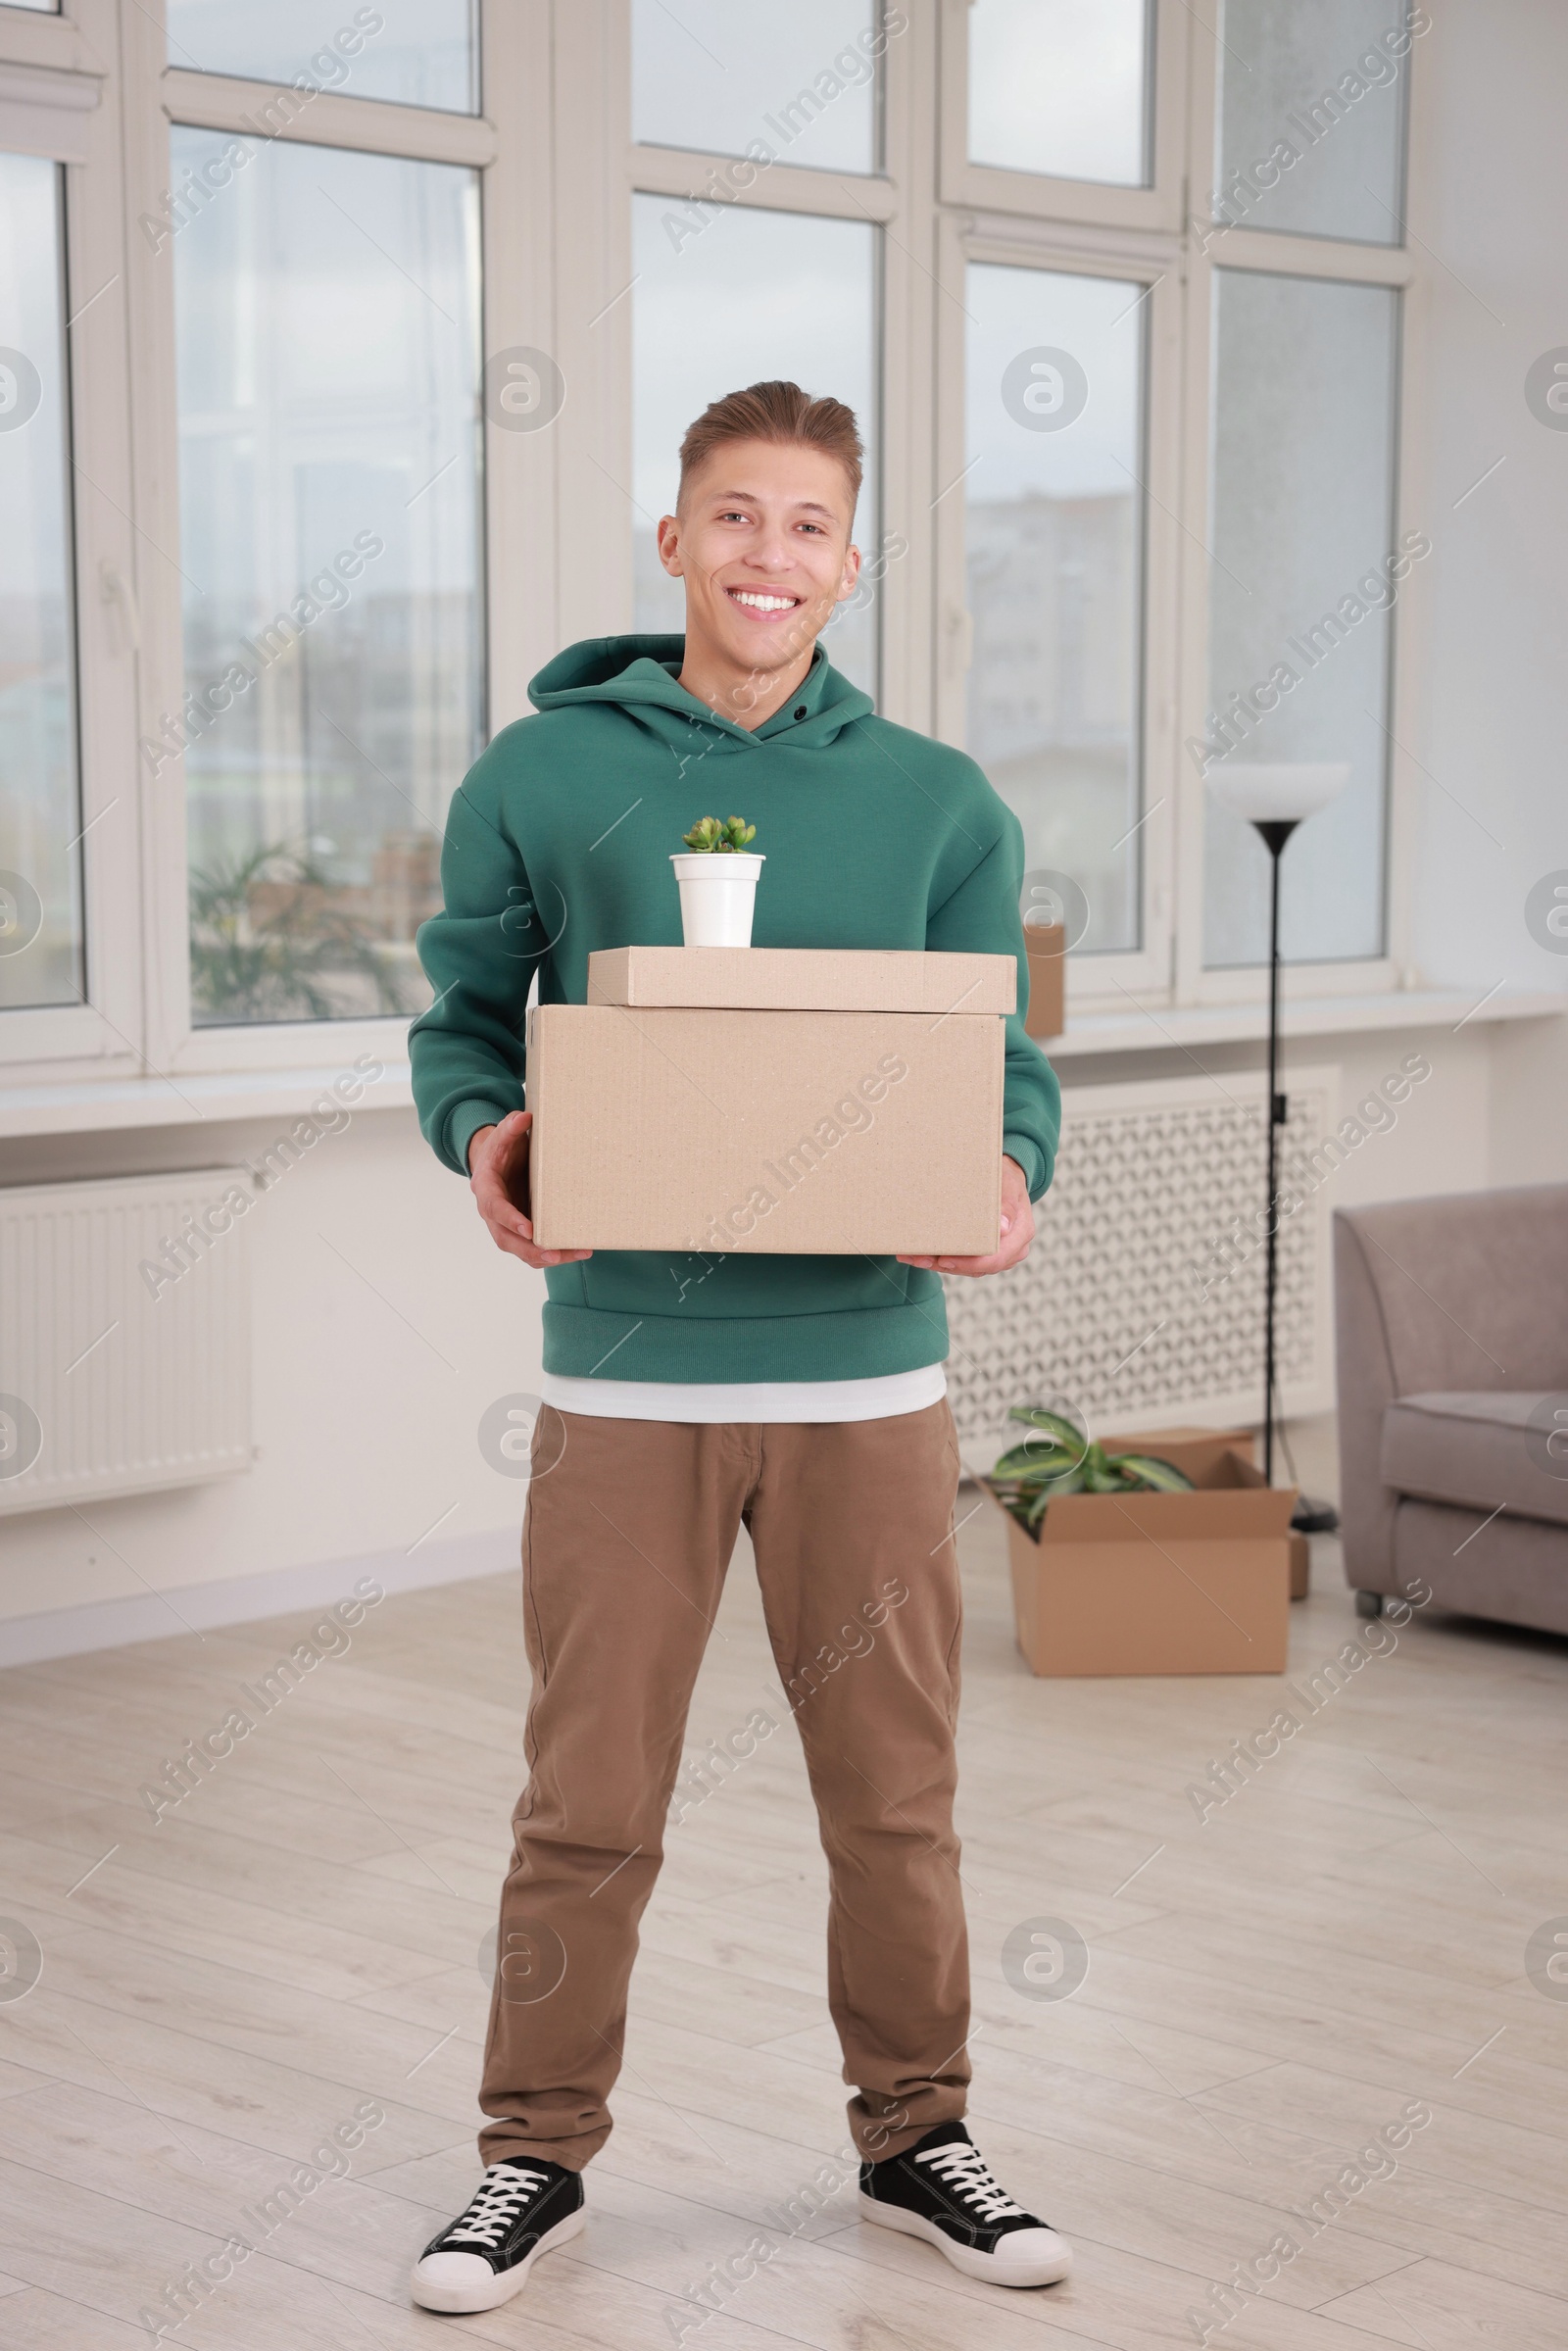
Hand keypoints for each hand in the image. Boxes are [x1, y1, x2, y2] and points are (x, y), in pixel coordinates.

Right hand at [467, 1111, 590, 1267]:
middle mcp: (493, 1213)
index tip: (529, 1230)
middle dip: (530, 1249)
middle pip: (506, 1239)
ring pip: (521, 1250)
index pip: (495, 1208)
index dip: (510, 1220)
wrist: (496, 1162)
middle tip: (553, 1254)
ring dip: (546, 1257)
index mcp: (486, 1189)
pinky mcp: (520, 1231)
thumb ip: (511, 1127)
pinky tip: (576, 1252)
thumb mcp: (503, 1134)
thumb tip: (524, 1118)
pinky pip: (532, 1249)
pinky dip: (552, 1254)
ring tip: (575, 1254)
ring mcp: (506, 1225)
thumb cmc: (501, 1149)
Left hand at [897, 1155, 1033, 1278]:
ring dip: (937, 1263)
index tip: (944, 1260)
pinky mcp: (983, 1253)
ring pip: (966, 1268)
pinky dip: (940, 1258)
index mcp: (1020, 1235)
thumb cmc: (1006, 1178)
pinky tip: (918, 1253)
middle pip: (977, 1268)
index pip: (995, 1259)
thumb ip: (1007, 1204)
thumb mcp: (1008, 1184)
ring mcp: (998, 1254)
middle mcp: (1012, 1249)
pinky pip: (962, 1262)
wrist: (1006, 1177)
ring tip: (912, 1256)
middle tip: (918, 1258)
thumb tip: (1003, 1228)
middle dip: (946, 1265)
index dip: (969, 1264)